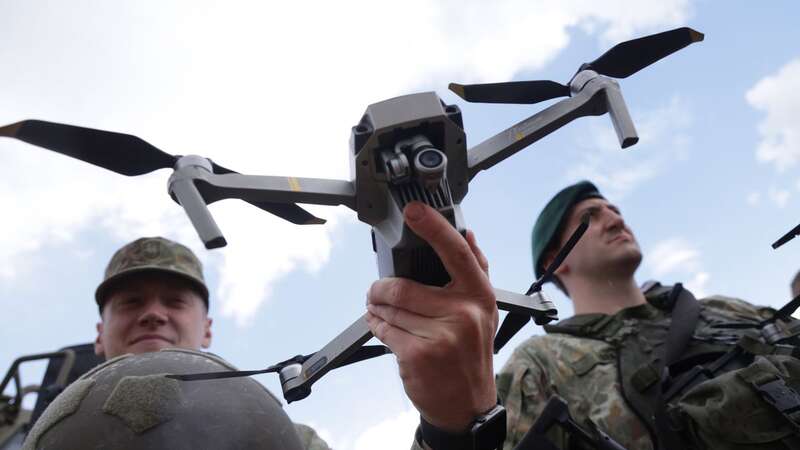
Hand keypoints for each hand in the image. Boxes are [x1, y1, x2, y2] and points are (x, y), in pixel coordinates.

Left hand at [365, 201, 497, 431]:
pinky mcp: (418, 354)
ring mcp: (441, 335)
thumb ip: (476, 270)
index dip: (433, 227)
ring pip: (389, 308)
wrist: (466, 404)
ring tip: (381, 312)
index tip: (414, 211)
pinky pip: (383, 329)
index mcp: (480, 295)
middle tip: (376, 292)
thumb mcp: (483, 311)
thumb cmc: (470, 353)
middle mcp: (464, 313)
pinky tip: (382, 328)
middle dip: (380, 289)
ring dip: (376, 309)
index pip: (456, 252)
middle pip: (403, 286)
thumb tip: (468, 233)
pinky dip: (376, 327)